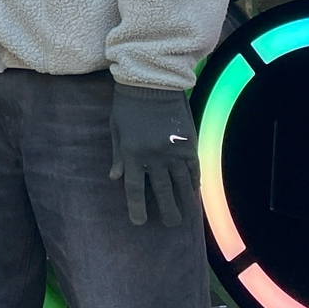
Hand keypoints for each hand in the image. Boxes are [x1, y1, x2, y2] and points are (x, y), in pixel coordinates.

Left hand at [108, 82, 198, 225]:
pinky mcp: (188, 143)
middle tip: (171, 225)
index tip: (140, 221)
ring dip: (184, 201)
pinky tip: (194, 192)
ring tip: (186, 215)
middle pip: (161, 191)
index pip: (134, 188)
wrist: (152, 82)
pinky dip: (194, 182)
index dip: (137, 208)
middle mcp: (154, 157)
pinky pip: (193, 169)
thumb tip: (114, 178)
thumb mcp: (116, 129)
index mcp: (132, 154)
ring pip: (181, 183)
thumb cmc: (128, 105)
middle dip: (167, 210)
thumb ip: (118, 155)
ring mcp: (173, 151)